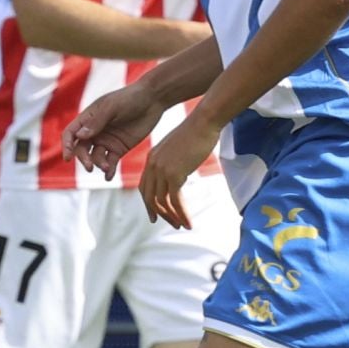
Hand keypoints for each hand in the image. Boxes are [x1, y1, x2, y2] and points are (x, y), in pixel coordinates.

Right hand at [63, 81, 166, 178]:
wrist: (153, 100)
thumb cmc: (130, 98)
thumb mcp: (112, 107)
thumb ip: (96, 122)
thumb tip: (80, 136)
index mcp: (88, 119)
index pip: (71, 134)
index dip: (67, 145)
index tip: (68, 157)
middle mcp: (94, 132)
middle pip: (81, 149)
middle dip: (83, 159)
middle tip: (90, 167)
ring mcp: (106, 141)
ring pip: (95, 157)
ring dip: (98, 164)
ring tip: (106, 167)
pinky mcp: (119, 149)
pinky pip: (110, 162)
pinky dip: (108, 171)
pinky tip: (109, 176)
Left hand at [138, 111, 218, 229]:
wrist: (204, 122)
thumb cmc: (196, 133)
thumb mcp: (177, 149)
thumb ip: (172, 162)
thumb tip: (178, 176)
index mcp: (151, 159)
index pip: (144, 187)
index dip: (148, 203)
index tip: (155, 215)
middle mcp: (153, 165)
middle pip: (149, 197)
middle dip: (159, 213)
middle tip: (171, 223)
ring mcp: (162, 170)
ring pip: (162, 202)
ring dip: (172, 217)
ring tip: (182, 225)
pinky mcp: (174, 174)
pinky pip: (175, 201)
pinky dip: (182, 214)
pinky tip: (189, 222)